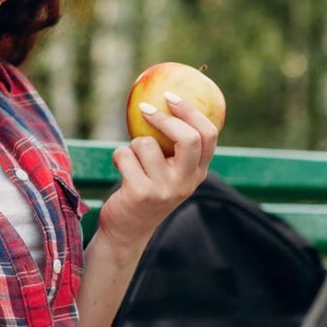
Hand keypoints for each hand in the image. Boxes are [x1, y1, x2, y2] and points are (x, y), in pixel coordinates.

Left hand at [95, 91, 218, 249]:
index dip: (191, 112)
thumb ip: (174, 147)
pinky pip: (124, 155)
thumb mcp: (169, 173)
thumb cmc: (147, 191)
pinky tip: (121, 171)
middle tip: (145, 108)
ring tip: (132, 162)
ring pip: (146, 144)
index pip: (208, 136)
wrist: (127, 230)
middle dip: (164, 118)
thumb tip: (166, 99)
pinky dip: (118, 157)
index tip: (171, 96)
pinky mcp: (140, 193)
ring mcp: (164, 190)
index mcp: (198, 173)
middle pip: (188, 138)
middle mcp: (185, 182)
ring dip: (132, 146)